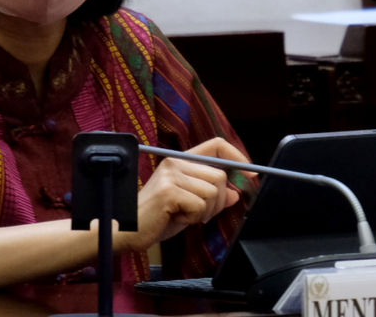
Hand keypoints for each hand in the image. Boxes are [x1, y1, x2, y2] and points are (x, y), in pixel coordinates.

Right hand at [122, 138, 250, 251]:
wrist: (125, 230)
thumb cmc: (157, 217)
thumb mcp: (190, 205)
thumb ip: (212, 196)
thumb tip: (235, 193)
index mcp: (180, 160)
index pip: (216, 145)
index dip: (238, 157)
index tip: (251, 174)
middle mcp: (175, 162)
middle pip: (220, 176)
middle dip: (218, 202)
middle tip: (199, 214)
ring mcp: (171, 175)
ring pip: (213, 193)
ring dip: (204, 212)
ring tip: (183, 215)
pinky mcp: (169, 191)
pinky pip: (200, 206)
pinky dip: (193, 218)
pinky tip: (175, 218)